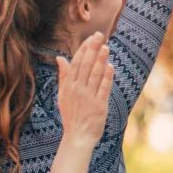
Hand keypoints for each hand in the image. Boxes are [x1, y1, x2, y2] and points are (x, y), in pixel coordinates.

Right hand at [56, 32, 113, 148]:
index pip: (77, 62)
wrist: (78, 136)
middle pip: (86, 65)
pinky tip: (111, 67)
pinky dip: (107, 77)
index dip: (85, 49)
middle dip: (93, 49)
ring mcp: (88, 97)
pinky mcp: (99, 105)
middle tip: (100, 35)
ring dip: (100, 60)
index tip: (92, 37)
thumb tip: (60, 58)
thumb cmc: (72, 114)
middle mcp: (78, 89)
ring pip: (95, 75)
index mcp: (69, 85)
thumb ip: (63, 76)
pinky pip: (103, 89)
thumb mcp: (63, 94)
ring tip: (106, 47)